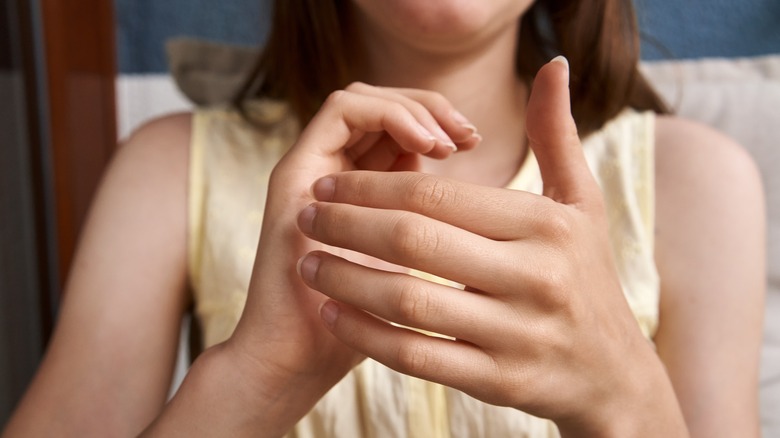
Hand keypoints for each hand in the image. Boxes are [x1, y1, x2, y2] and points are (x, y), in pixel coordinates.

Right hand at [222, 83, 480, 412]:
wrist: (303, 359)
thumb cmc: (373, 325)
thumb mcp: (424, 267)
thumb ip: (443, 229)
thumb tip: (495, 202)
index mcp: (365, 190)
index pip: (402, 125)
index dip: (442, 121)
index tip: (477, 143)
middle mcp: (335, 172)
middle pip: (383, 105)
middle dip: (433, 109)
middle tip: (469, 136)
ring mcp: (313, 169)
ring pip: (364, 98)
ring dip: (413, 108)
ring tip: (448, 142)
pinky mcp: (294, 171)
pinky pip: (341, 111)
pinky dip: (387, 115)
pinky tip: (425, 146)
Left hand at [295, 59, 686, 434]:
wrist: (612, 373)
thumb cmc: (587, 275)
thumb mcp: (582, 202)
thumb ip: (556, 135)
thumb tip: (551, 66)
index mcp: (545, 225)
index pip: (439, 195)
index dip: (373, 185)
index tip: (329, 184)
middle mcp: (534, 277)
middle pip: (416, 240)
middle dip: (347, 224)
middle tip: (306, 215)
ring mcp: (516, 335)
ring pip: (407, 300)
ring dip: (344, 278)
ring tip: (307, 261)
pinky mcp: (498, 382)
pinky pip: (415, 355)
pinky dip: (365, 334)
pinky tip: (332, 314)